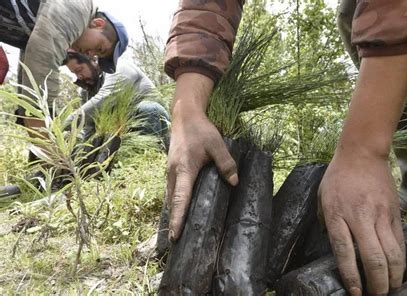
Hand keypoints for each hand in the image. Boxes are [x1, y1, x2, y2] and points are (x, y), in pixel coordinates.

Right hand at [166, 73, 237, 241]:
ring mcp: (170, 171)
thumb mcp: (217, 143)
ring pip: (170, 196)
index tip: (175, 235)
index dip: (178, 218)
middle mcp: (173, 173)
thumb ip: (226, 162)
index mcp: (184, 169)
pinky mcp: (172, 169)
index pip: (180, 199)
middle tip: (177, 241)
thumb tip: (234, 182)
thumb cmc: (200, 130)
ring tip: (178, 230)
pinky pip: (172, 190)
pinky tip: (180, 209)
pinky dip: (174, 202)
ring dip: (173, 212)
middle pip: (172, 201)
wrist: (184, 115)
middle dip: (174, 221)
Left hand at [319, 150, 403, 294]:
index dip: (351, 276)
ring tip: (390, 288)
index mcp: (337, 215)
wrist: (362, 153)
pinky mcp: (394, 212)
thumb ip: (325, 220)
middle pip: (372, 258)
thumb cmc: (338, 176)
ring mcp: (380, 215)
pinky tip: (398, 270)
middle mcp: (359, 217)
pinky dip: (401, 260)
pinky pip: (400, 241)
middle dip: (376, 284)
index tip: (355, 291)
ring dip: (393, 277)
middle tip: (376, 295)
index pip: (344, 252)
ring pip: (392, 254)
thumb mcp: (322, 197)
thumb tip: (330, 240)